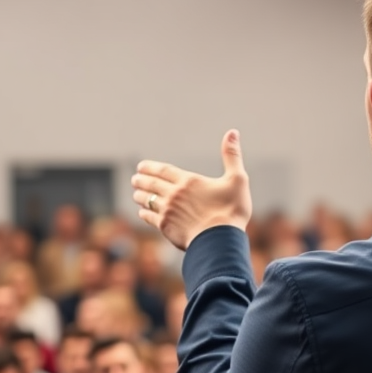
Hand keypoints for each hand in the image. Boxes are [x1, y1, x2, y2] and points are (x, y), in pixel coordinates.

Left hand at [132, 130, 251, 250]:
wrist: (220, 240)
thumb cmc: (232, 210)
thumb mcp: (237, 179)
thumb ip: (232, 155)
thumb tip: (233, 132)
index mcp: (189, 181)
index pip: (163, 170)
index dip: (151, 167)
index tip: (141, 166)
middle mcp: (174, 194)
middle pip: (152, 184)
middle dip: (141, 180)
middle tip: (134, 179)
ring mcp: (168, 211)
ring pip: (147, 200)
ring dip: (140, 196)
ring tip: (136, 194)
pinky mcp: (166, 228)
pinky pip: (150, 218)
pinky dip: (144, 214)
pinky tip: (142, 213)